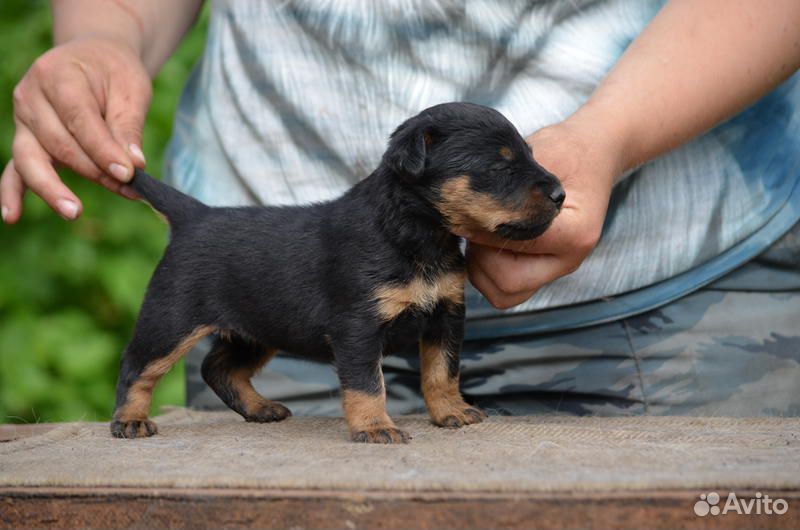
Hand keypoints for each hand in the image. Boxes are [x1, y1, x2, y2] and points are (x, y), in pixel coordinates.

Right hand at [1, 36, 151, 222]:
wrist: (93, 58)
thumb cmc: (115, 73)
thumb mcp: (131, 89)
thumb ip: (129, 127)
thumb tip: (134, 166)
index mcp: (58, 75)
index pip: (80, 121)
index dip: (104, 151)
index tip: (130, 174)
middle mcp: (31, 97)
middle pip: (59, 144)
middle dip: (95, 171)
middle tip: (129, 190)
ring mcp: (22, 120)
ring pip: (32, 160)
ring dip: (54, 189)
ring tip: (74, 212)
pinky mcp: (24, 139)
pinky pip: (14, 168)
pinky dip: (12, 193)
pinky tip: (13, 216)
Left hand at [456, 117, 622, 308]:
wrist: (593, 155)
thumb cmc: (567, 152)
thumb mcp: (540, 158)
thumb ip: (510, 189)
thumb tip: (465, 211)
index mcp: (575, 234)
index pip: (517, 246)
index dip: (485, 230)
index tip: (469, 210)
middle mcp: (568, 261)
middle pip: (508, 283)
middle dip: (480, 256)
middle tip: (474, 225)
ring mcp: (555, 270)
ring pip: (503, 294)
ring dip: (481, 268)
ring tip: (481, 234)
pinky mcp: (542, 271)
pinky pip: (506, 291)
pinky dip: (486, 273)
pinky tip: (486, 244)